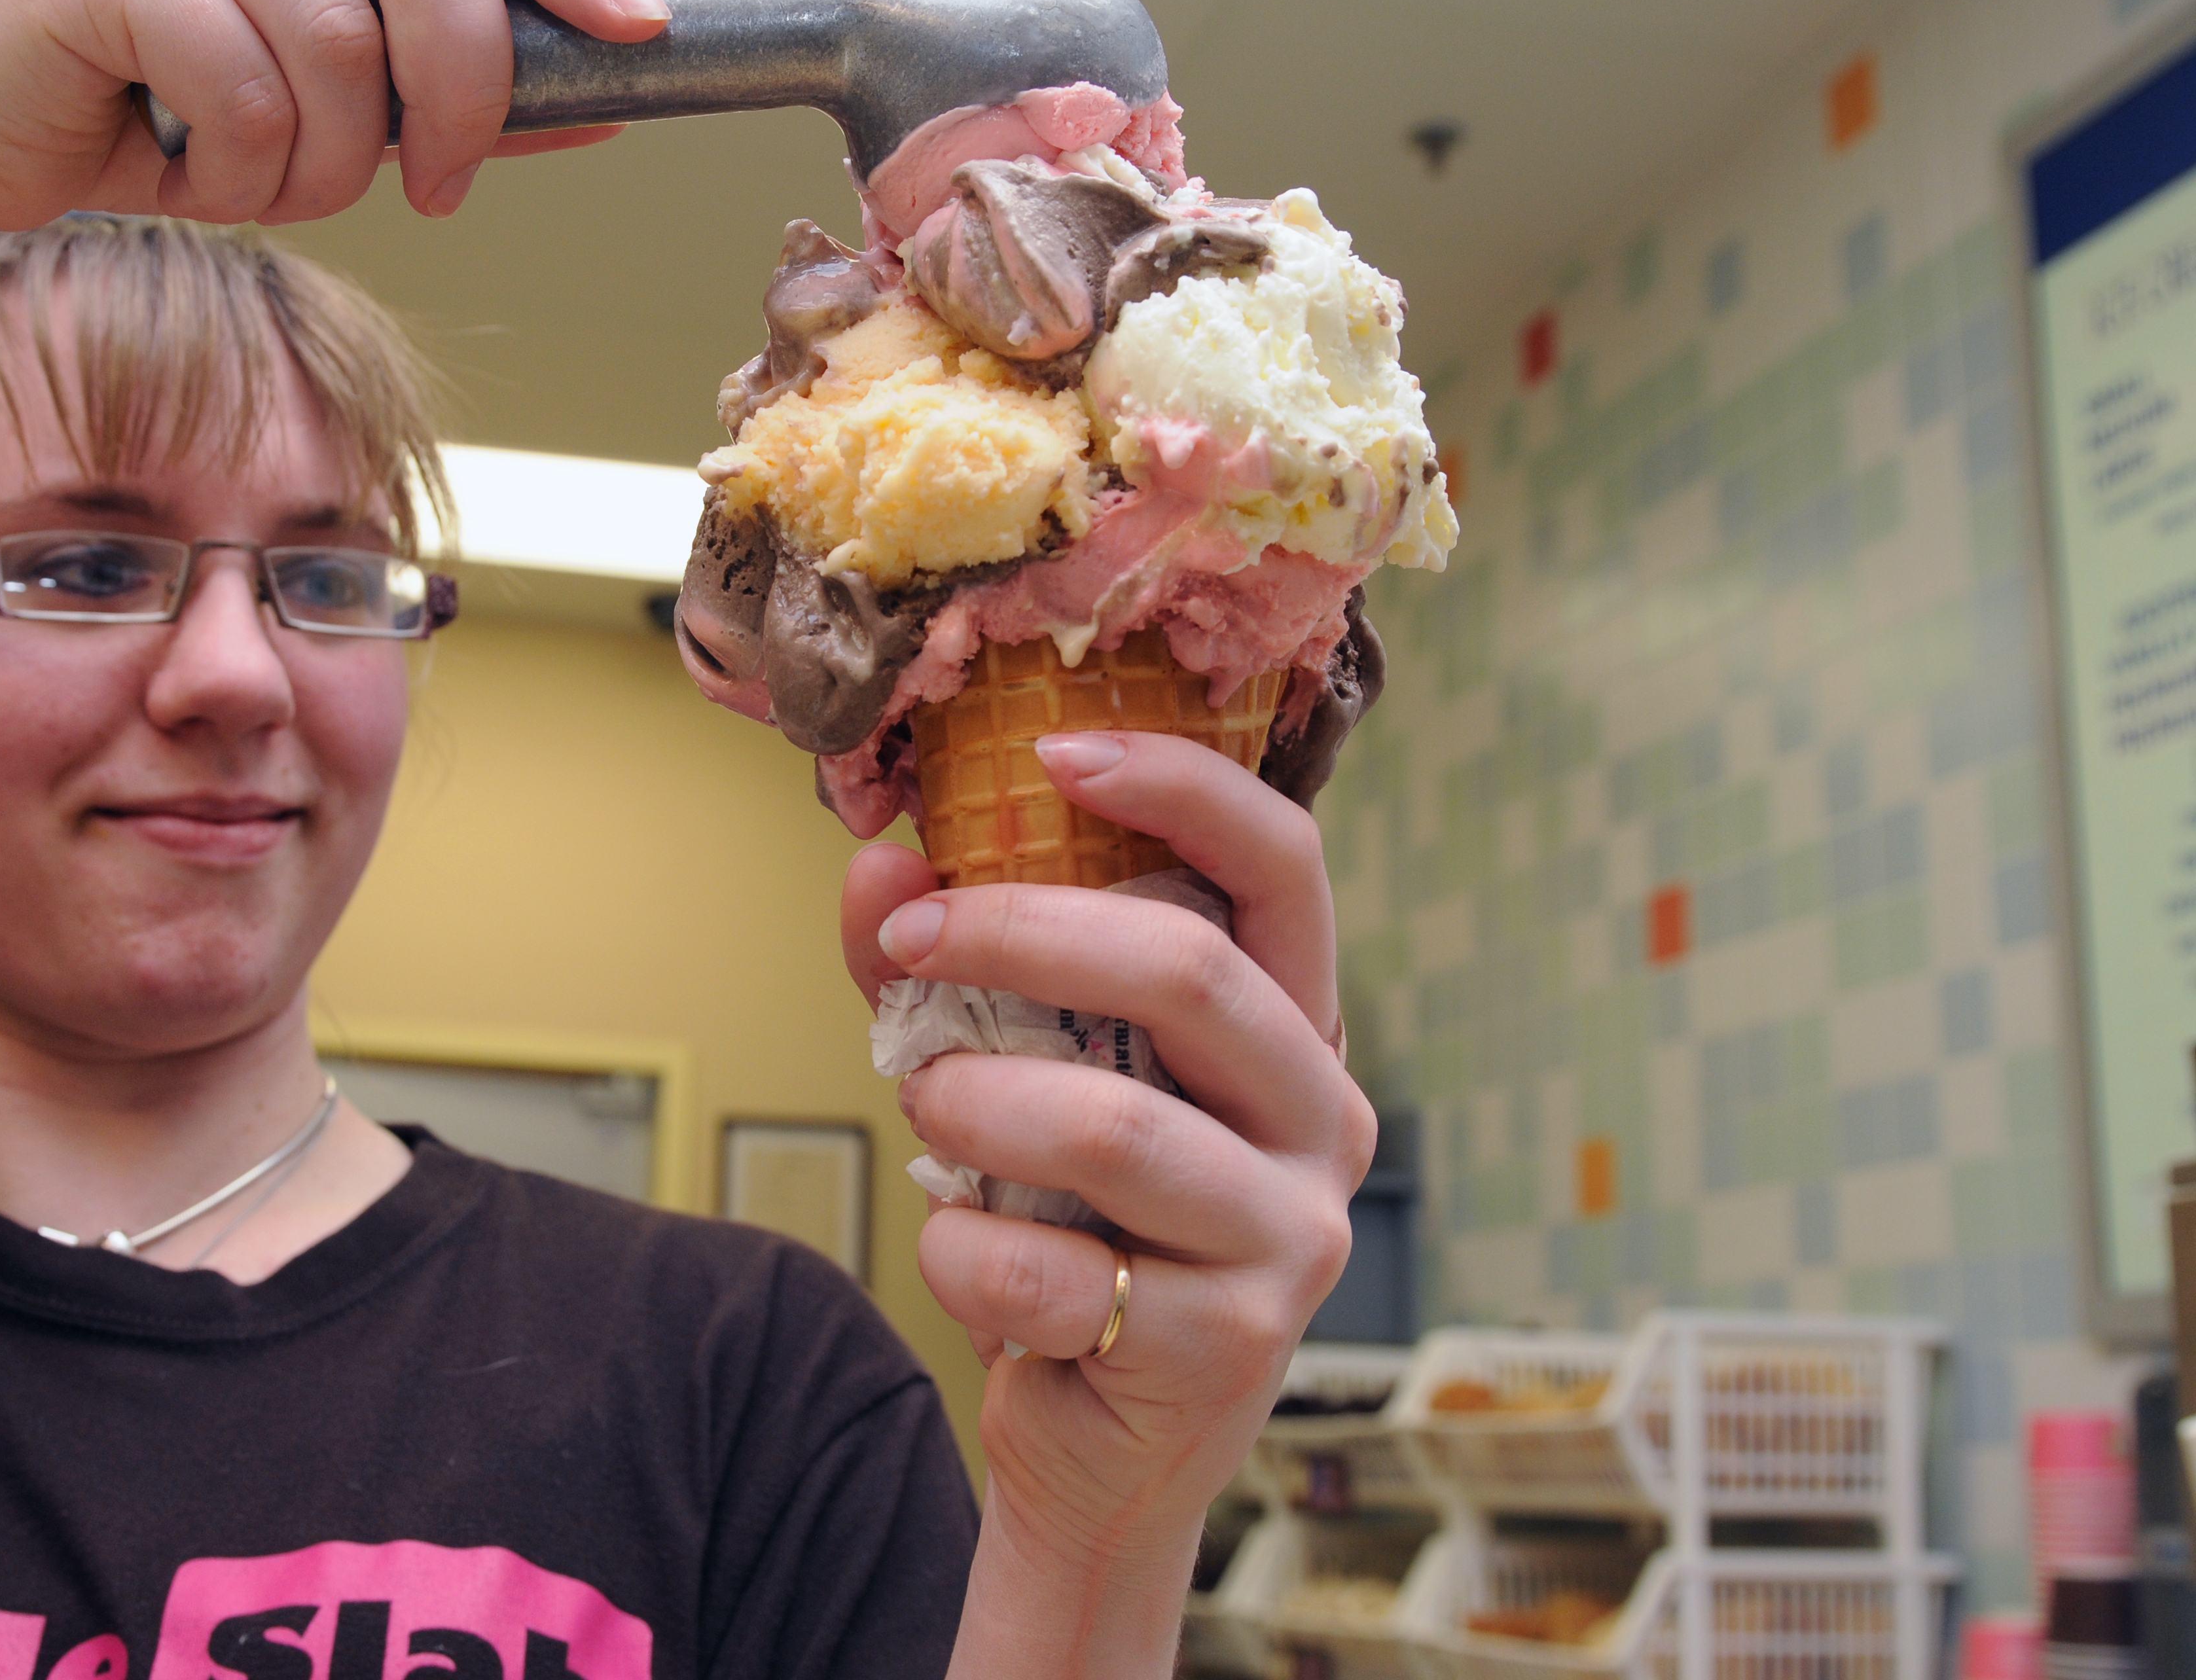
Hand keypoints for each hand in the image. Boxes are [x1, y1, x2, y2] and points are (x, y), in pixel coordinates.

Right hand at [0, 0, 666, 244]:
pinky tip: (190, 166)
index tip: (635, 24)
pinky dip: (241, 167)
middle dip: (458, 93)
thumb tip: (595, 101)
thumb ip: (444, 88)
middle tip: (440, 184)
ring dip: (323, 160)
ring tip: (263, 177)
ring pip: (336, 46)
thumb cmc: (145, 109)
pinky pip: (247, 86)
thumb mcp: (323, 100)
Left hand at [839, 731, 1373, 1671]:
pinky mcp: (1231, 1346)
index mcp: (1293, 1029)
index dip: (1180, 787)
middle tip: (913, 938)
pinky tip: (961, 1253)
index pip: (1283, 865)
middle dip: (1020, 933)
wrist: (1103, 1448)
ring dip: (976, 1102)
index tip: (1053, 752)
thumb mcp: (1016, 1079)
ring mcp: (1292, 1238)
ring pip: (1117, 1126)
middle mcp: (1325, 1120)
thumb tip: (874, 869)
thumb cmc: (1071, 1230)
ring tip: (924, 1104)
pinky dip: (962, 1253)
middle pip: (1189, 970)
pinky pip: (1052, 1270)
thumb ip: (945, 972)